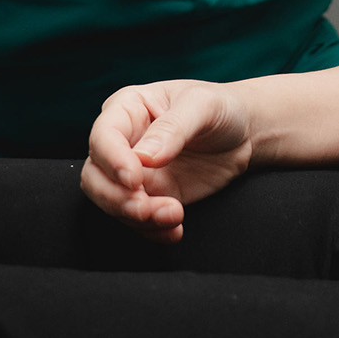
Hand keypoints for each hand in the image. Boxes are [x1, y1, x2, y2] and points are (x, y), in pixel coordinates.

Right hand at [81, 79, 254, 241]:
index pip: (103, 137)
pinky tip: (175, 230)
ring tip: (174, 215)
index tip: (134, 180)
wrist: (243, 134)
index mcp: (127, 109)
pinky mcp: (151, 198)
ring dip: (138, 218)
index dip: (112, 161)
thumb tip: (144, 157)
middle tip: (146, 208)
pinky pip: (138, 221)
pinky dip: (152, 231)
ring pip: (113, 204)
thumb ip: (173, 128)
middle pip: (95, 177)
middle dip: (116, 199)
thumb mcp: (203, 106)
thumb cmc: (219, 108)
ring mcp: (135, 174)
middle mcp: (123, 143)